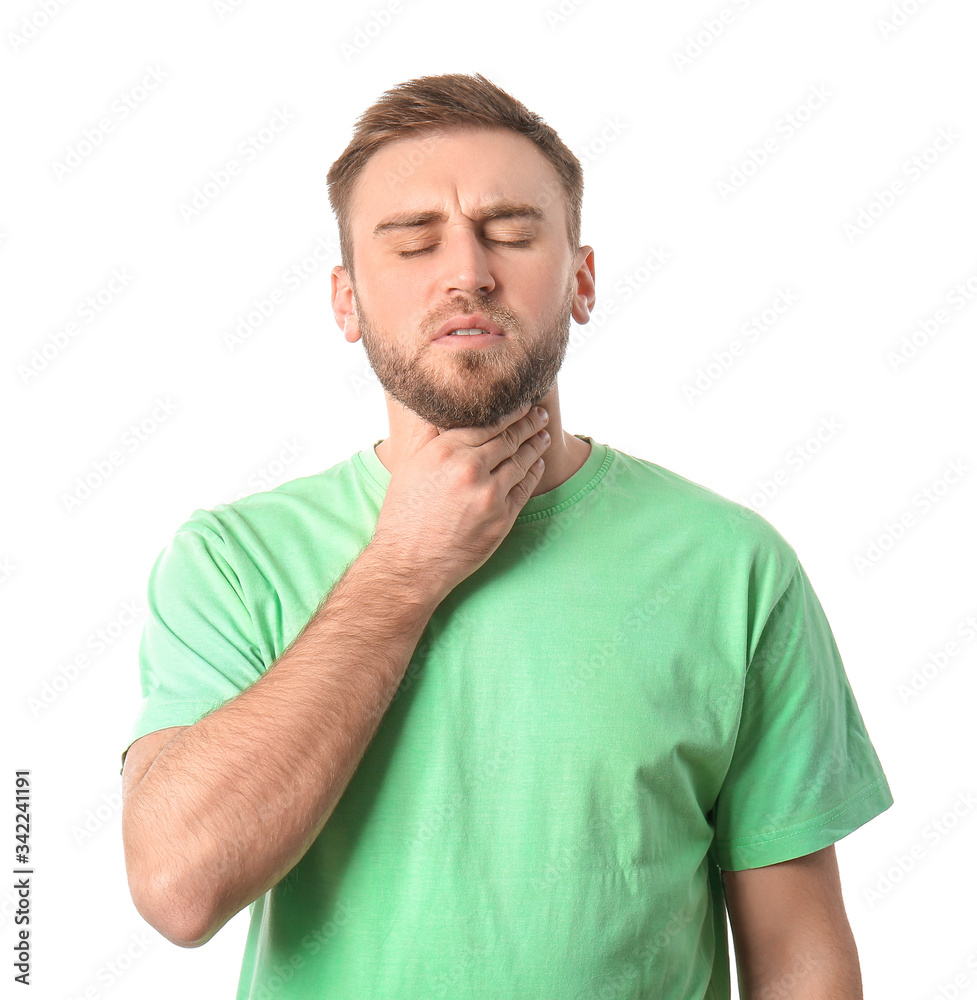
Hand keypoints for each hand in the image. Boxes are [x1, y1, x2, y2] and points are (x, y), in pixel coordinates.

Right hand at [368, 402, 550, 601]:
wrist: (409, 563)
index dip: (510, 413)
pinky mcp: (502, 519)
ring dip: (535, 446)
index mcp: (446, 450)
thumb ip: (430, 436)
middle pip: (509, 439)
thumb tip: (441, 410)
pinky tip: (537, 464)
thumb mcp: (409, 467)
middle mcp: (470, 468)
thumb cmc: (404, 515)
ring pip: (521, 462)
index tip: (521, 405)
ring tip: (543, 436)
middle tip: (539, 415)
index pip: (488, 423)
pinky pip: (524, 489)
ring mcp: (489, 494)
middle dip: (528, 424)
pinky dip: (533, 473)